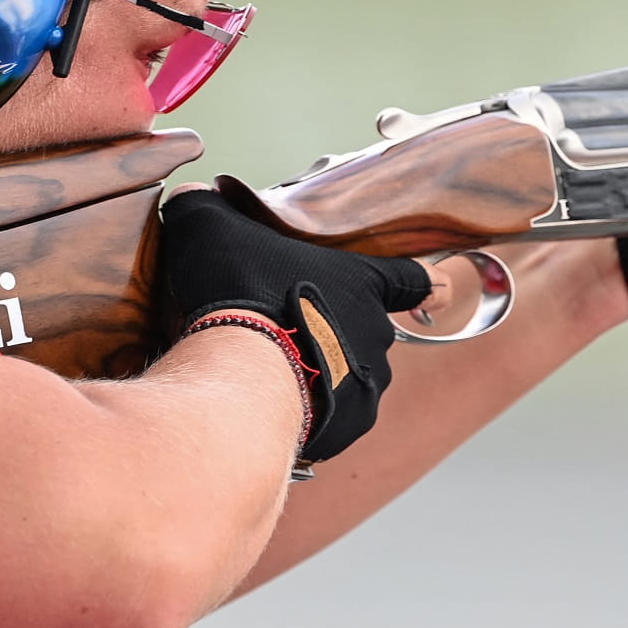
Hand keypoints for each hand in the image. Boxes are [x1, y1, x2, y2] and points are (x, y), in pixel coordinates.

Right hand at [158, 186, 452, 461]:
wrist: (241, 372)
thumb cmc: (239, 288)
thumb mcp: (209, 224)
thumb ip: (202, 206)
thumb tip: (190, 195)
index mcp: (363, 284)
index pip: (411, 278)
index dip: (423, 282)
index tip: (438, 289)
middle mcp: (376, 337)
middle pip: (367, 335)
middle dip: (332, 335)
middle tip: (283, 333)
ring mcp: (364, 389)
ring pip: (347, 383)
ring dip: (316, 379)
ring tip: (266, 377)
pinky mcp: (342, 432)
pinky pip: (326, 425)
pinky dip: (302, 420)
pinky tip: (262, 411)